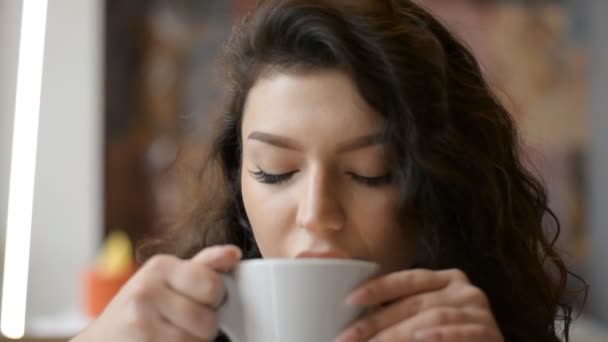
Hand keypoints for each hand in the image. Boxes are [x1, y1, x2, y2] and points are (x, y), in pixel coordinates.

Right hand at [71, 245, 241, 341]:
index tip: (201, 301)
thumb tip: (234, 254)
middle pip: (207, 321)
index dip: (214, 299)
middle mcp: (145, 293)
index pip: (212, 286)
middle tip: (182, 323)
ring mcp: (139, 325)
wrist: (102, 339)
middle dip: (203, 328)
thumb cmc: (140, 308)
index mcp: (159, 267)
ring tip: (170, 336)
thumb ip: (203, 267)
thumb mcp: (167, 279)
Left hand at [334, 268, 503, 341]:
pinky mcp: (490, 332)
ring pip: (431, 317)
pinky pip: (460, 331)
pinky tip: (420, 338)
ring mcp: (479, 311)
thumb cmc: (448, 340)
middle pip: (413, 303)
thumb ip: (400, 315)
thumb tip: (356, 320)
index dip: (378, 288)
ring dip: (398, 334)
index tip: (350, 300)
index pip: (407, 280)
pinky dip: (439, 336)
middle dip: (376, 322)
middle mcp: (464, 290)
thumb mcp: (421, 323)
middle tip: (349, 336)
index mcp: (446, 280)